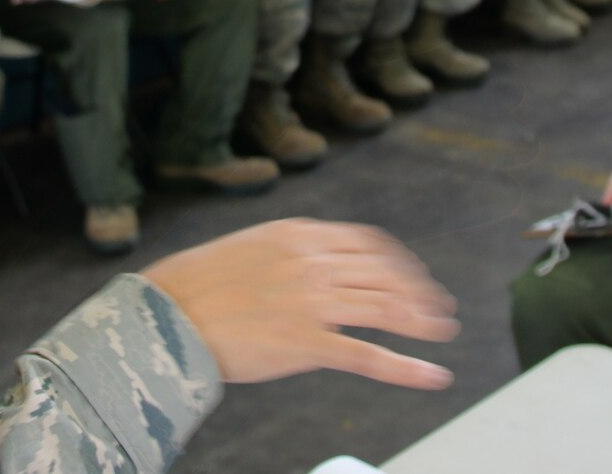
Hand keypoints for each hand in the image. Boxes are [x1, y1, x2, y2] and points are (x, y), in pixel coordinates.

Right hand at [142, 219, 458, 389]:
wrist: (169, 310)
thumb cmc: (202, 283)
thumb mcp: (253, 246)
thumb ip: (293, 252)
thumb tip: (322, 263)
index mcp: (301, 235)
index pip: (369, 244)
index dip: (400, 263)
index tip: (414, 276)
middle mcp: (314, 263)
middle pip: (386, 275)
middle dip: (419, 292)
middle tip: (439, 308)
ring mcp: (312, 303)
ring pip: (386, 309)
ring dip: (421, 322)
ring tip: (443, 333)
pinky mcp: (306, 343)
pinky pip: (369, 355)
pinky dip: (407, 368)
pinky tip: (431, 376)